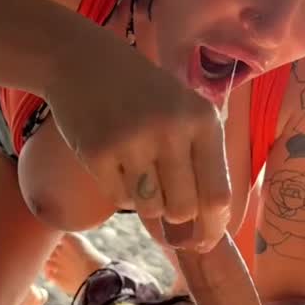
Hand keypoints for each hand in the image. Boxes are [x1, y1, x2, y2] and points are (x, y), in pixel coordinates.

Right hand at [46, 20, 230, 249]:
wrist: (86, 63)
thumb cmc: (145, 96)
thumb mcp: (186, 112)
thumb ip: (201, 162)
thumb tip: (204, 232)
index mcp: (202, 120)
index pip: (218, 195)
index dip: (213, 227)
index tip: (205, 242)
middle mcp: (171, 129)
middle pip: (183, 209)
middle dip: (175, 215)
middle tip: (164, 197)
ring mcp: (132, 140)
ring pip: (151, 208)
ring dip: (147, 203)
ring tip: (139, 170)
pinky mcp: (97, 153)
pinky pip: (119, 198)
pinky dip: (120, 189)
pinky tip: (116, 160)